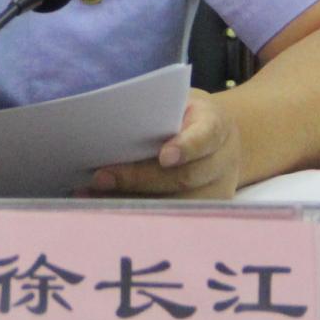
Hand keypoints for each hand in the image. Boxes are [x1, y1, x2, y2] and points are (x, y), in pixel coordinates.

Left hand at [85, 89, 241, 199]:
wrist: (219, 142)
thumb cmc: (186, 117)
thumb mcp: (178, 102)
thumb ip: (155, 110)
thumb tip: (108, 120)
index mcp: (216, 124)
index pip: (205, 136)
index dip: (186, 147)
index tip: (165, 157)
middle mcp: (223, 161)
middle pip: (185, 177)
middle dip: (140, 179)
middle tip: (101, 178)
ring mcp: (217, 191)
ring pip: (177, 204)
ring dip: (134, 201)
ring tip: (95, 195)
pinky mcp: (205, 212)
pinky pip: (172, 217)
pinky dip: (138, 213)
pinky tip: (109, 207)